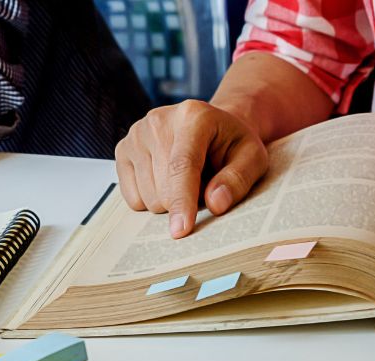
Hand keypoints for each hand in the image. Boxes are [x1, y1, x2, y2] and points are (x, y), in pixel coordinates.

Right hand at [114, 100, 268, 238]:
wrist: (210, 128)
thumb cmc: (231, 145)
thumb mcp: (252, 159)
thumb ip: (238, 179)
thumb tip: (215, 203)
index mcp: (193, 117)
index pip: (182, 166)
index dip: (183, 201)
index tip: (181, 230)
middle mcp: (158, 121)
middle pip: (164, 189)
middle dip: (187, 202)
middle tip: (204, 184)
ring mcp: (136, 135)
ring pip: (148, 198)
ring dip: (170, 202)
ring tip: (186, 180)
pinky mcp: (122, 150)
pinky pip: (133, 199)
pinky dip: (152, 200)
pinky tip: (165, 181)